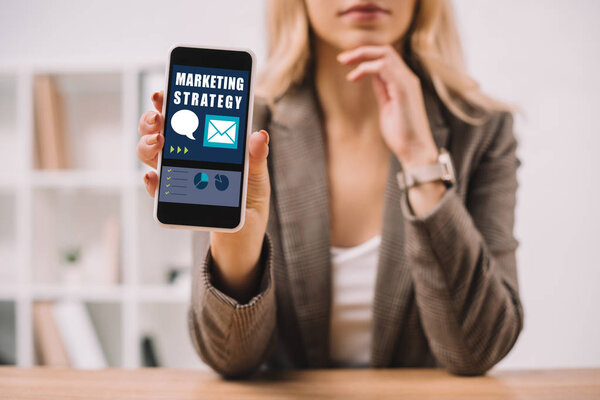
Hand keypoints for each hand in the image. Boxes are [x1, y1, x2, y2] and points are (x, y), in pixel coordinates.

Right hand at [137, 92, 270, 301]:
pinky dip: (152, 181)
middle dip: (152, 118)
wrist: (244, 236)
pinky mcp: (175, 201)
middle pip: (161, 130)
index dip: (173, 101)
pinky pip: (158, 189)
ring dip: (148, 144)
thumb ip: (256, 158)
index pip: (186, 117)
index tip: (165, 90)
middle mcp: (187, 157)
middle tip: (159, 116)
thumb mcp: (258, 178)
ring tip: (159, 142)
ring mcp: (178, 177)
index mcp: (207, 144)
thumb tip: (259, 135)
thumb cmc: (250, 201)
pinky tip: (155, 177)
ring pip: (152, 154)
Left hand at [338, 46, 445, 215]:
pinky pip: (383, 68)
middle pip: (385, 50)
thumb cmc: (401, 134)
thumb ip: (382, 90)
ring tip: (344, 62)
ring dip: (361, 55)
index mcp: (404, 82)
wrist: (415, 150)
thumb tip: (372, 77)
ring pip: (384, 54)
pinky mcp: (403, 89)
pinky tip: (354, 77)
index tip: (347, 63)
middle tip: (342, 59)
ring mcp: (407, 82)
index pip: (386, 58)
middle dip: (361, 51)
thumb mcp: (387, 107)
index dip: (366, 56)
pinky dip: (366, 68)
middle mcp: (408, 78)